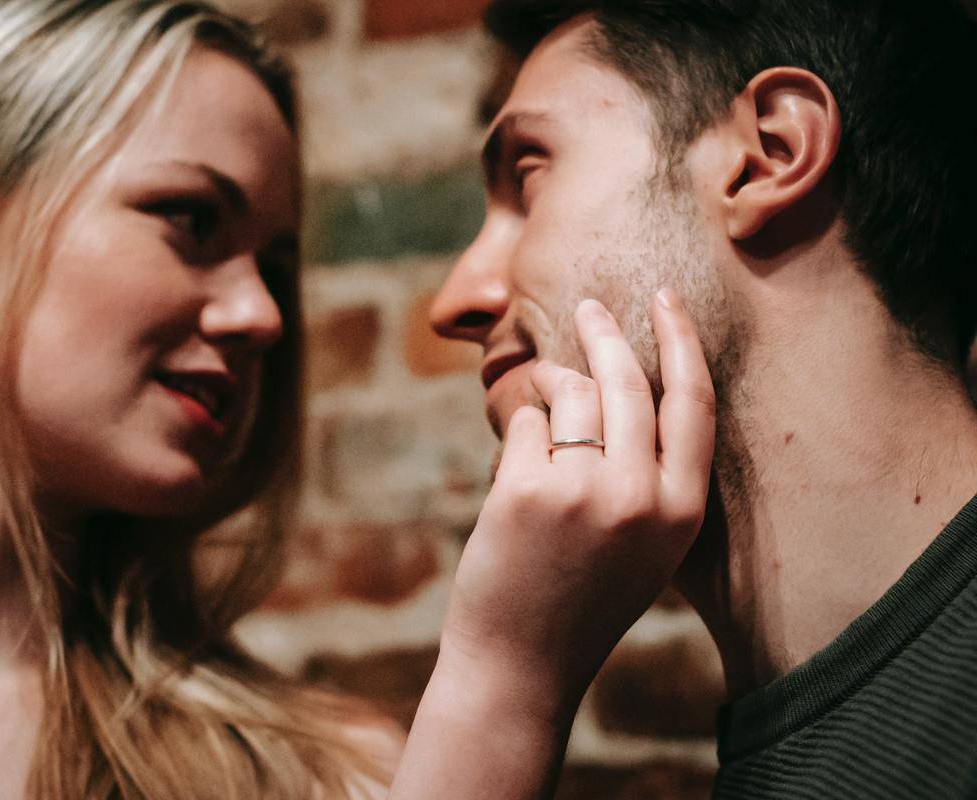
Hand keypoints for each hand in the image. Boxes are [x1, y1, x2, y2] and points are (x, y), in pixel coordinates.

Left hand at [391, 289, 713, 799]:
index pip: (694, 403)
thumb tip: (614, 384)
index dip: (682, 342)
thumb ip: (649, 475)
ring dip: (551, 382)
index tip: (666, 300)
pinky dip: (518, 432)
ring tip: (539, 397)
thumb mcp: (646, 544)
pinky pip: (525, 424)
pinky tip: (514, 472)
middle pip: (628, 382)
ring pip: (572, 394)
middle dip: (605, 334)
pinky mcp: (526, 491)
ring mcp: (583, 492)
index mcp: (683, 511)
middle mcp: (642, 497)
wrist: (522, 663)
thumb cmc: (580, 599)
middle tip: (589, 307)